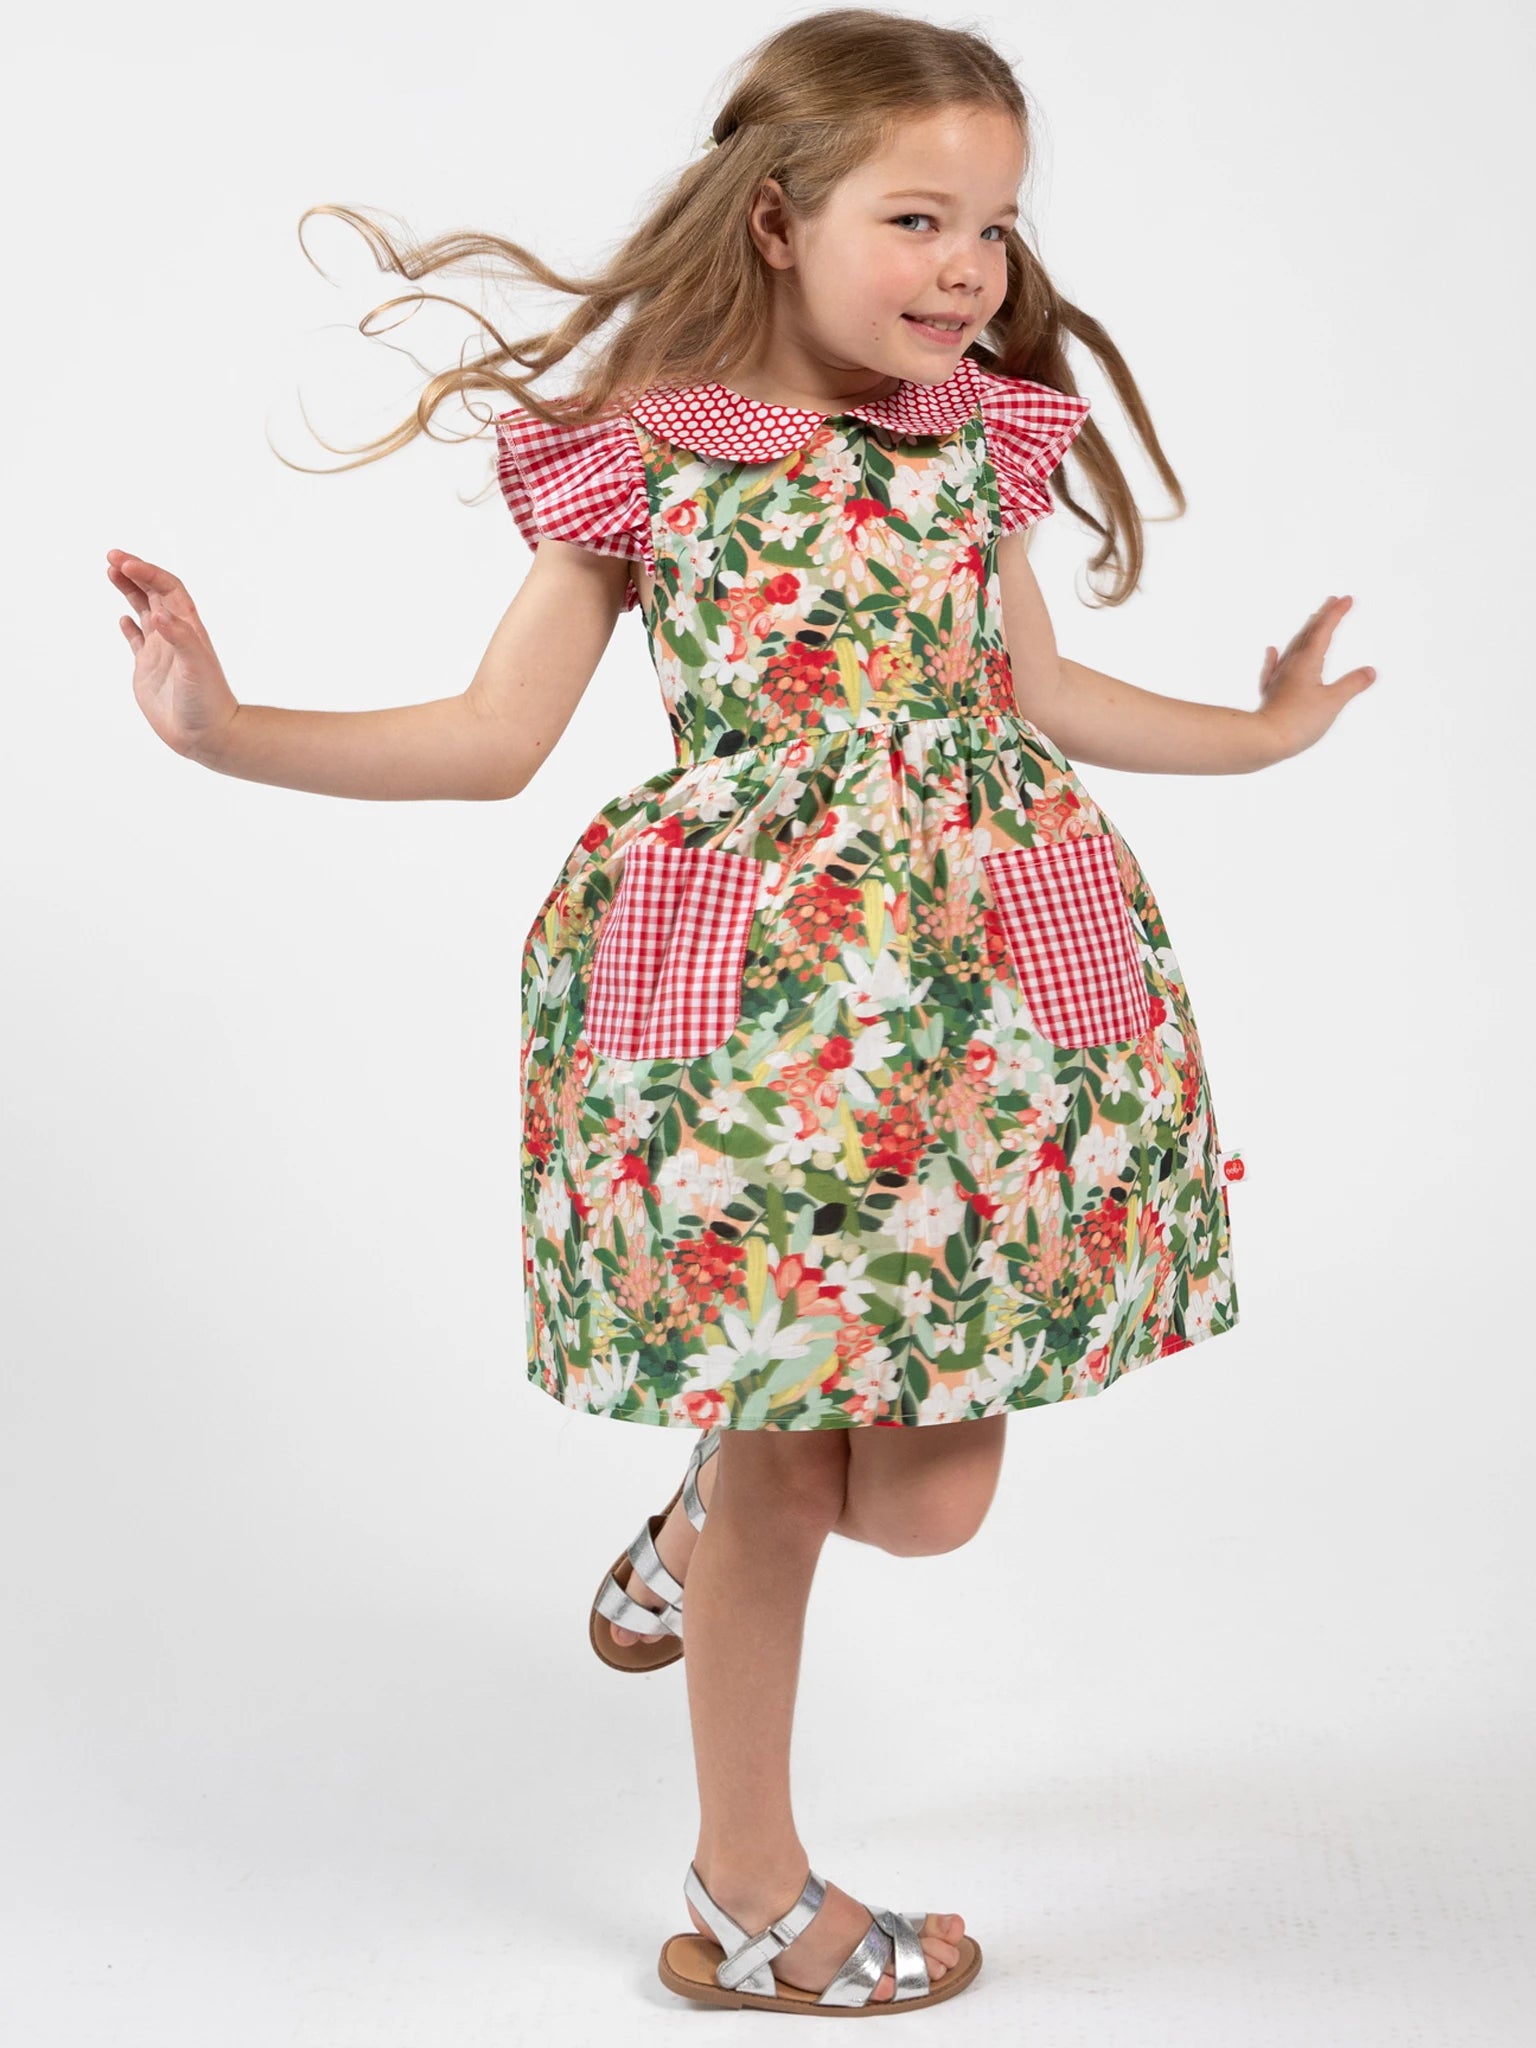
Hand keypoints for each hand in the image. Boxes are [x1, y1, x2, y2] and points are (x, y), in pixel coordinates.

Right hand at [107, 550, 239, 761]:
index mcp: (188, 629)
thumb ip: (179, 638)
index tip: (125, 563)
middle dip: (134, 572)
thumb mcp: (195, 667)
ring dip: (129, 590)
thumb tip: (159, 614)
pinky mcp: (149, 669)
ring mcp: (161, 651)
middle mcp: (174, 635)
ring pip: (143, 611)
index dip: (148, 573)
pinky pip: (137, 641)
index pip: (167, 589)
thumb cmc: (208, 702)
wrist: (207, 735)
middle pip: (154, 593)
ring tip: (111, 571)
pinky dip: (129, 627)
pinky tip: (122, 618)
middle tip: (111, 556)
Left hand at [1254, 595, 1375, 760]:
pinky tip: (1272, 650)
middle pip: (1307, 634)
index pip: (1323, 630)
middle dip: (1321, 616)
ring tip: (1311, 622)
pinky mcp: (1270, 694)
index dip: (1336, 613)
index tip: (1346, 598)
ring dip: (1304, 632)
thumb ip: (1352, 684)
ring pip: (1292, 648)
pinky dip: (1276, 656)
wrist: (1263, 740)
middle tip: (1331, 601)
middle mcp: (1290, 665)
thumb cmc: (1299, 721)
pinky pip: (1272, 668)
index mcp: (1307, 662)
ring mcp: (1278, 678)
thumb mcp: (1333, 702)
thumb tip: (1370, 671)